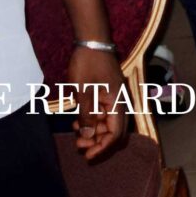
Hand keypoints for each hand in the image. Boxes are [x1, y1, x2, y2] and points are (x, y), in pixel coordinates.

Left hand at [61, 45, 130, 161]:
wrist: (91, 41)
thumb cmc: (88, 64)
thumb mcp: (83, 93)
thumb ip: (86, 117)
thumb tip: (88, 138)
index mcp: (118, 103)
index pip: (116, 134)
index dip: (102, 147)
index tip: (87, 156)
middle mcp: (120, 102)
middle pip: (114, 131)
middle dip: (98, 142)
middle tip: (79, 147)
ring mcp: (114, 97)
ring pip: (107, 123)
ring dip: (94, 132)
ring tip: (76, 134)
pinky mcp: (107, 93)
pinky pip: (102, 113)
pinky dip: (92, 120)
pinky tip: (77, 121)